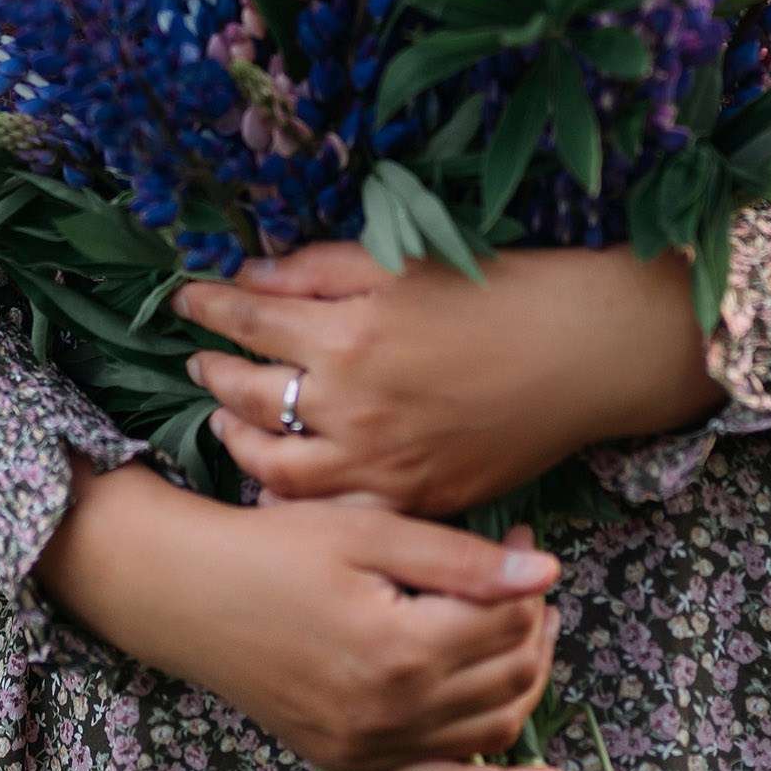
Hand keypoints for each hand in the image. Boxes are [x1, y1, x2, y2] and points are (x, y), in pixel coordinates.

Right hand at [36, 462, 568, 770]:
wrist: (190, 596)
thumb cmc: (275, 549)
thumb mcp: (368, 533)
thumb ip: (460, 560)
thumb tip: (547, 573)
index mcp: (400, 650)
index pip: (506, 620)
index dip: (527, 575)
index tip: (520, 536)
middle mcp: (393, 714)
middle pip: (508, 673)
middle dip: (532, 620)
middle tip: (523, 574)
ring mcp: (373, 751)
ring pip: (493, 728)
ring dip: (527, 681)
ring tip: (529, 629)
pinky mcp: (355, 767)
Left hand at [174, 237, 723, 518]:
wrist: (585, 353)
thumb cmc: (501, 292)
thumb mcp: (406, 259)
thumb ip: (321, 270)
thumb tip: (252, 277)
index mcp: (349, 335)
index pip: (249, 322)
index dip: (208, 307)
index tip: (185, 298)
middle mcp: (354, 408)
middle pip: (250, 399)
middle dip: (213, 374)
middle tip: (200, 359)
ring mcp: (383, 464)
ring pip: (276, 470)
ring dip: (239, 443)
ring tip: (227, 421)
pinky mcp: (415, 499)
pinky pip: (334, 511)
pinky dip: (296, 497)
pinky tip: (282, 481)